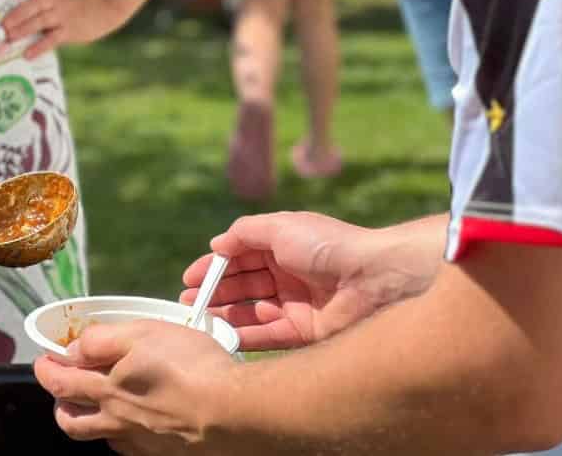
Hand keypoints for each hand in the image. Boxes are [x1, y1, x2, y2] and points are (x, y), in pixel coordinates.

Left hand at [1, 0, 125, 58]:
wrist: (106, 4)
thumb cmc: (77, 1)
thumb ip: (40, 1)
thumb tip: (13, 19)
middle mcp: (55, 0)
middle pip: (33, 5)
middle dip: (16, 14)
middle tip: (1, 25)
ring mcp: (62, 15)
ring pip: (40, 21)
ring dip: (23, 29)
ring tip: (9, 38)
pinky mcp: (69, 30)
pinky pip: (52, 39)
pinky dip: (39, 47)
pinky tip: (28, 54)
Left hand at [33, 320, 233, 454]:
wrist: (232, 412)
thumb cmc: (191, 368)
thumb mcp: (143, 334)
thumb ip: (102, 341)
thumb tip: (75, 349)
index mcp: (108, 390)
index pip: (61, 382)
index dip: (46, 369)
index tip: (43, 359)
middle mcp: (117, 421)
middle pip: (71, 420)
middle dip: (58, 402)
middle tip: (59, 386)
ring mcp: (139, 441)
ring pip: (98, 437)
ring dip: (85, 420)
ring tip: (89, 406)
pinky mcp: (161, 453)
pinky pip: (127, 447)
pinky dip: (119, 434)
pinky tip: (130, 422)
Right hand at [185, 212, 395, 351]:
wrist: (374, 279)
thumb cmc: (326, 245)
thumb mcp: (279, 227)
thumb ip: (243, 233)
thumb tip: (216, 245)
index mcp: (283, 246)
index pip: (241, 256)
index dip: (214, 267)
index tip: (188, 279)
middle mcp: (289, 275)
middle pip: (244, 285)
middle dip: (215, 293)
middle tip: (187, 303)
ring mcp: (298, 304)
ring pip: (253, 311)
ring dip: (225, 315)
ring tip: (199, 320)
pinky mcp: (307, 332)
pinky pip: (269, 335)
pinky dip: (245, 335)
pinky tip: (223, 335)